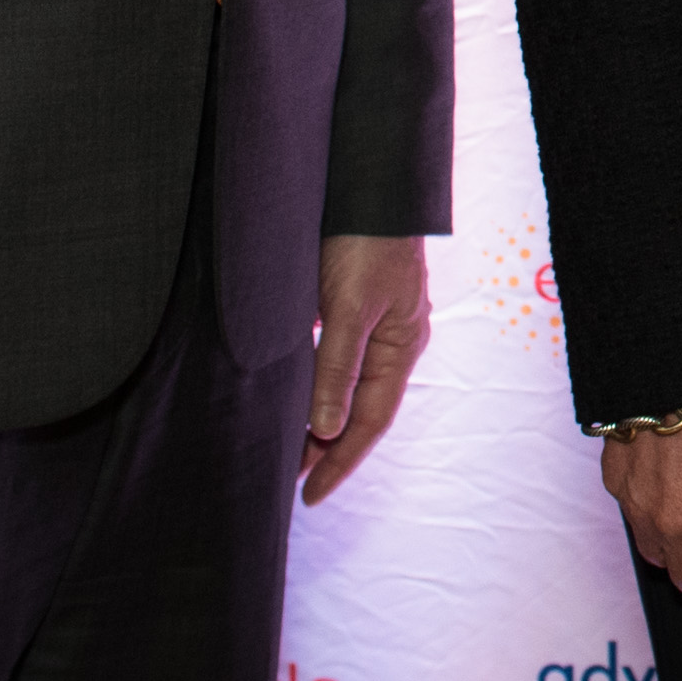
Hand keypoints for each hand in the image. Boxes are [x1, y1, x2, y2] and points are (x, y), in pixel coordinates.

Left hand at [302, 234, 434, 503]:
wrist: (369, 184)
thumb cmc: (366, 242)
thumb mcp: (349, 309)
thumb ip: (336, 369)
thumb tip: (327, 430)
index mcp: (399, 348)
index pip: (369, 422)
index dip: (339, 462)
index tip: (309, 496)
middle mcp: (390, 342)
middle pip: (357, 409)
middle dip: (325, 448)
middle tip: (285, 482)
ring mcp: (372, 324)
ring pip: (341, 386)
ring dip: (315, 417)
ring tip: (282, 447)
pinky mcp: (349, 305)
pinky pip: (331, 359)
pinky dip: (310, 384)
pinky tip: (290, 392)